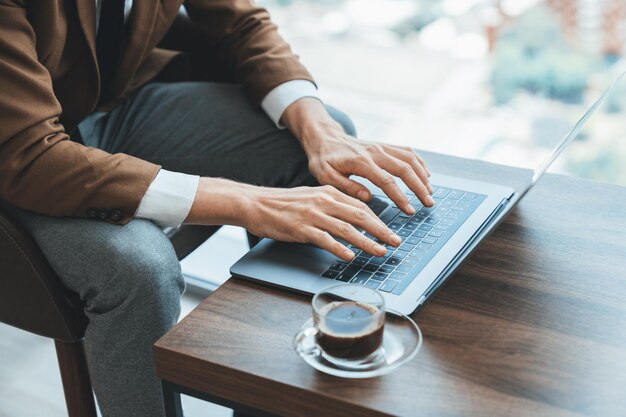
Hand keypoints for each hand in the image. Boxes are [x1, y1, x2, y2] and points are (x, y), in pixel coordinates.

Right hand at [240, 184, 401, 259]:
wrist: (256, 203)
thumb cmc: (283, 203)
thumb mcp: (312, 197)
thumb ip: (332, 205)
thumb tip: (352, 218)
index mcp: (329, 192)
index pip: (360, 206)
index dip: (378, 220)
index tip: (389, 231)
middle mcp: (324, 201)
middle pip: (360, 216)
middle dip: (381, 230)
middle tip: (395, 242)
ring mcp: (313, 215)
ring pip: (347, 229)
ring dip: (366, 242)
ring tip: (380, 251)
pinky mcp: (301, 229)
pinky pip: (325, 239)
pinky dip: (339, 248)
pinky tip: (349, 256)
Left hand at [282, 98, 433, 213]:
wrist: (325, 137)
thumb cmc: (323, 160)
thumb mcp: (325, 177)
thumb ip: (346, 187)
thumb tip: (368, 197)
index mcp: (361, 162)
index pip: (387, 181)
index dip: (401, 197)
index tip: (410, 211)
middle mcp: (375, 152)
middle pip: (405, 169)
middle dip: (419, 188)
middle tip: (428, 204)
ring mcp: (381, 146)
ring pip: (410, 158)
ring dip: (423, 176)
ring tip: (430, 193)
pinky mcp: (384, 145)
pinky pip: (407, 151)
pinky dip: (419, 163)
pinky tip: (425, 175)